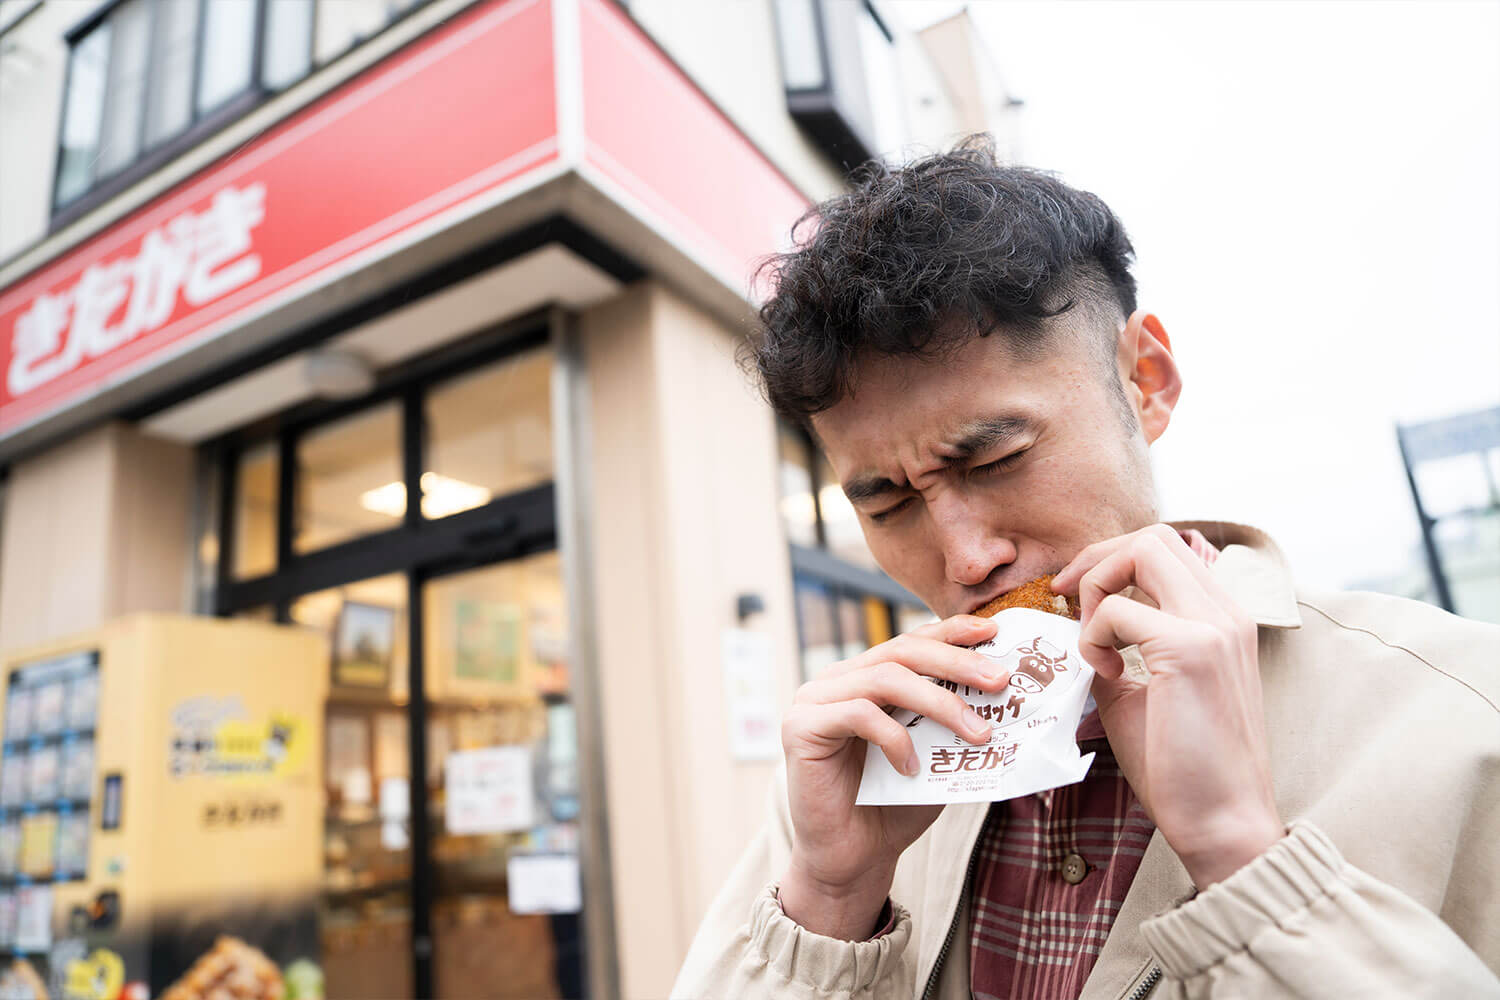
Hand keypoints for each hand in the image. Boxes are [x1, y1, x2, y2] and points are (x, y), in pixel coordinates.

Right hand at [778, 615, 1006, 938]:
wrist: (853, 860)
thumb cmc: (894, 806)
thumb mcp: (935, 754)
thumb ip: (952, 721)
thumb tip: (1006, 696)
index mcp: (866, 677)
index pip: (911, 641)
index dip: (951, 632)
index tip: (994, 632)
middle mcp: (838, 679)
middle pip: (901, 651)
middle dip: (956, 662)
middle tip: (999, 680)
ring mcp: (814, 699)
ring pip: (885, 678)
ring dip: (939, 702)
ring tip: (978, 732)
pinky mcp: (801, 727)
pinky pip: (858, 714)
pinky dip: (894, 738)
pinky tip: (912, 769)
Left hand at [1052, 524, 1283, 887]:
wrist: (1222, 823)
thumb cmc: (1183, 767)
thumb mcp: (1142, 692)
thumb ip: (1118, 650)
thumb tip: (1076, 629)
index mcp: (1222, 619)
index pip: (1166, 548)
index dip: (1111, 561)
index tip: (1075, 597)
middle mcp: (1226, 612)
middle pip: (1154, 536)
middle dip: (1097, 559)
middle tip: (1065, 598)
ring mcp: (1214, 627)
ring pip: (1144, 550)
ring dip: (1098, 586)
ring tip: (1090, 641)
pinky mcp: (1192, 650)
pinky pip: (1118, 610)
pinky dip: (1094, 635)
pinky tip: (1105, 675)